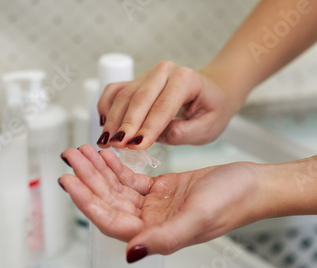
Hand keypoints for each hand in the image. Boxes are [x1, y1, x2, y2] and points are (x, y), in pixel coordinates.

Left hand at [59, 145, 263, 262]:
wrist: (252, 184)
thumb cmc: (233, 201)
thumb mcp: (198, 217)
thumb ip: (165, 238)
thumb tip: (132, 253)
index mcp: (157, 235)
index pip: (111, 220)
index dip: (87, 202)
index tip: (70, 181)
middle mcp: (152, 223)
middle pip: (109, 202)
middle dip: (88, 179)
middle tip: (71, 156)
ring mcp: (155, 206)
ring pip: (117, 189)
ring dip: (98, 171)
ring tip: (82, 151)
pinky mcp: (162, 190)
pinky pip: (131, 180)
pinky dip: (116, 167)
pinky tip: (106, 155)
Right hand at [96, 61, 236, 149]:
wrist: (212, 92)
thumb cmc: (212, 110)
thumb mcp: (208, 127)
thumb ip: (186, 132)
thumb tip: (160, 134)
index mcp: (186, 79)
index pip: (163, 106)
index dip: (149, 127)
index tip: (136, 145)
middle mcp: (164, 71)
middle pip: (139, 98)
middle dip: (126, 124)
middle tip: (116, 146)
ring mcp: (148, 74)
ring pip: (124, 95)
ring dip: (112, 119)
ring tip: (106, 142)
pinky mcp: (136, 81)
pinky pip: (115, 91)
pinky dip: (106, 106)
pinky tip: (103, 125)